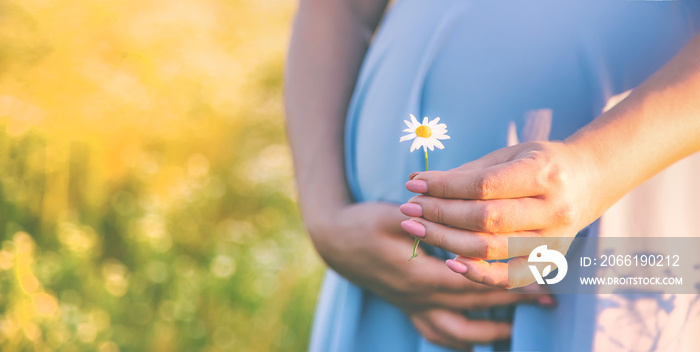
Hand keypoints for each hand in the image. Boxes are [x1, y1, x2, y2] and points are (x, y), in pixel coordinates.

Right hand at [306, 201, 552, 347]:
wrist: (334, 242)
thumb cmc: (362, 224)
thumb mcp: (390, 215)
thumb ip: (425, 220)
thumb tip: (461, 219)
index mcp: (419, 275)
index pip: (474, 282)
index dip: (508, 281)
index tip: (539, 277)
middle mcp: (420, 298)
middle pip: (475, 307)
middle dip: (512, 304)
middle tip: (547, 300)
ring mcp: (413, 307)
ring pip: (457, 332)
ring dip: (490, 332)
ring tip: (517, 329)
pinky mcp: (408, 307)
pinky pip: (438, 334)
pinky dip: (461, 341)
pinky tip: (479, 341)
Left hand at [399, 141, 599, 287]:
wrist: (589, 182)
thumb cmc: (539, 164)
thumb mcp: (508, 155)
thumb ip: (466, 172)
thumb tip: (417, 181)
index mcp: (543, 175)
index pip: (483, 186)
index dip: (444, 187)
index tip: (414, 184)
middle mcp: (552, 209)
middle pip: (485, 219)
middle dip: (439, 214)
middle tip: (409, 208)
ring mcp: (553, 240)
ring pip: (491, 248)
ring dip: (447, 240)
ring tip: (417, 228)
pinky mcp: (550, 261)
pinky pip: (510, 278)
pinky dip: (478, 274)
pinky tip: (450, 262)